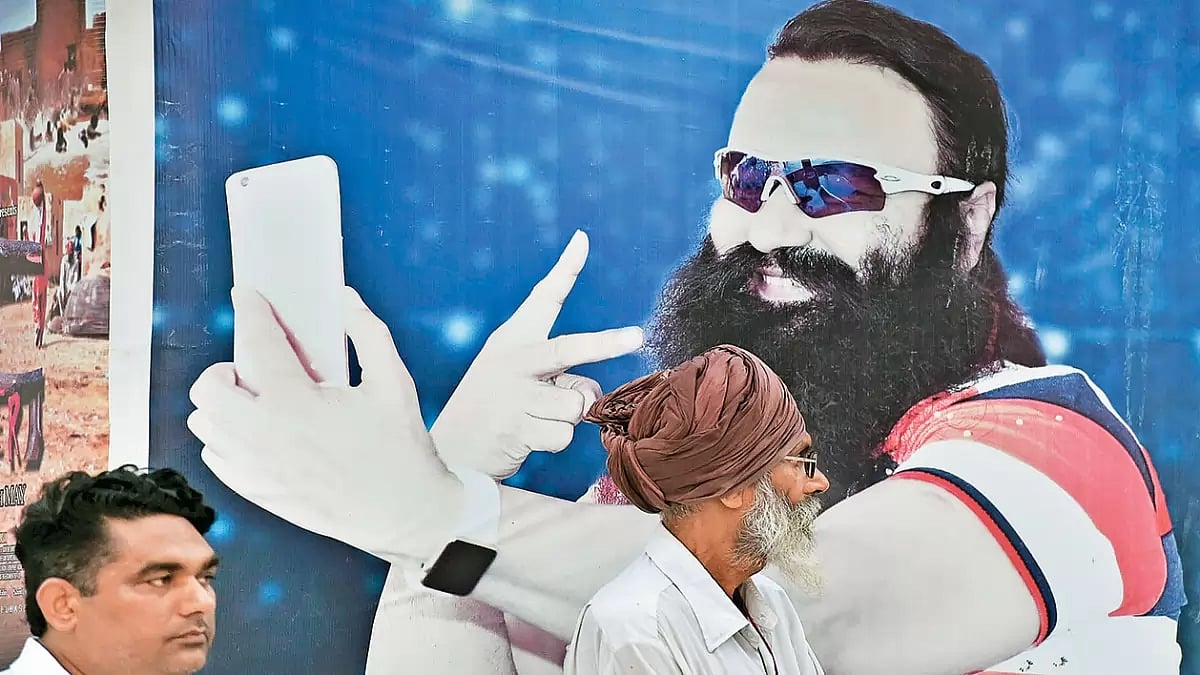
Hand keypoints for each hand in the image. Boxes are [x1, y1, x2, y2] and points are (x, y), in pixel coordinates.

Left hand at [187, 286, 459, 560]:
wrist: (405, 513)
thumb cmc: (402, 446)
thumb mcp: (395, 381)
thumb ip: (368, 333)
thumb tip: (344, 299)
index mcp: (297, 403)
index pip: (257, 344)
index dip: (250, 312)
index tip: (247, 296)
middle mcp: (265, 435)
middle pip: (208, 388)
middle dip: (226, 367)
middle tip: (256, 368)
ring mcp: (256, 468)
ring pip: (205, 424)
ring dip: (223, 403)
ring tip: (257, 400)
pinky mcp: (256, 492)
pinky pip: (215, 456)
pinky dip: (226, 437)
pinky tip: (258, 432)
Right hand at [432, 230, 643, 478]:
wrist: (451, 447)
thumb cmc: (494, 405)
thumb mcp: (520, 378)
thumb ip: (560, 376)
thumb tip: (588, 394)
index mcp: (514, 339)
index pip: (543, 299)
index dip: (565, 269)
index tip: (583, 240)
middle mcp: (513, 361)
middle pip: (569, 349)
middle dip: (605, 344)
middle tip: (636, 336)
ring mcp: (514, 395)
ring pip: (575, 405)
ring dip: (566, 417)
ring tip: (536, 417)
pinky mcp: (516, 428)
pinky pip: (564, 434)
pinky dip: (554, 440)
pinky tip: (528, 437)